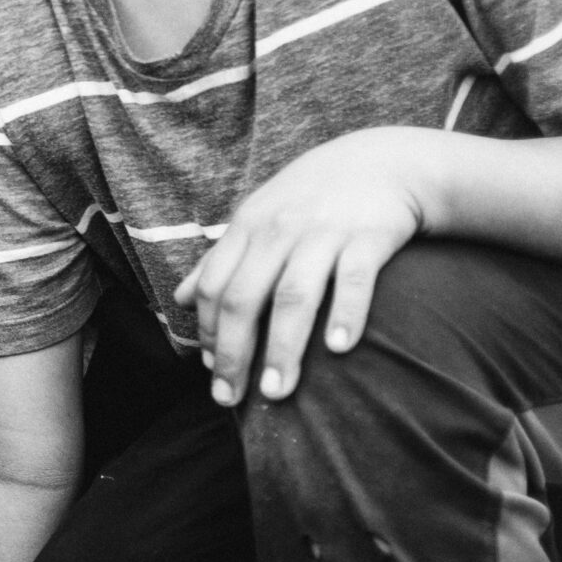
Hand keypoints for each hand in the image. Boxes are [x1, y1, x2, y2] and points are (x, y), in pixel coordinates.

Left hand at [176, 130, 429, 407]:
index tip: (213, 374)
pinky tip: (339, 349)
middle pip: (244, 298)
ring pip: (294, 295)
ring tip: (276, 392)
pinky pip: (355, 279)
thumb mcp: (257, 217)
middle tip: (232, 399)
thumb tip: (177, 298)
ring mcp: (324, 233)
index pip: (213, 287)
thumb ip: (220, 259)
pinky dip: (346, 313)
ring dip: (282, 347)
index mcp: (248, 227)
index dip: (207, 333)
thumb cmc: (312, 199)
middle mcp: (280, 230)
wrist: (384, 162)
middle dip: (234, 353)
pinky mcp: (370, 236)